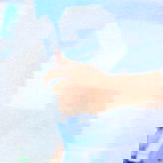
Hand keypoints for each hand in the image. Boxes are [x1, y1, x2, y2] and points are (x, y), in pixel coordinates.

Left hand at [43, 55, 162, 115]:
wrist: (116, 91)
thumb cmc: (98, 78)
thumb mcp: (83, 67)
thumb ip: (67, 62)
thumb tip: (55, 51)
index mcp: (74, 71)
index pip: (52, 73)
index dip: (46, 78)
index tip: (46, 83)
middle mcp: (74, 82)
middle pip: (56, 90)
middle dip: (62, 92)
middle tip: (74, 91)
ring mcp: (78, 95)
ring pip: (61, 101)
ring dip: (66, 101)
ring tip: (78, 99)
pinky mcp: (81, 107)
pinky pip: (66, 110)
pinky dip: (69, 109)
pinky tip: (76, 106)